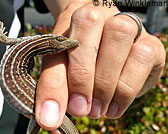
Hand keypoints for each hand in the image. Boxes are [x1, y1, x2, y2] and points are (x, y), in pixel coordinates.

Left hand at [35, 1, 164, 129]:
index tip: (54, 114)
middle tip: (81, 110)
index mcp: (78, 20)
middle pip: (90, 46)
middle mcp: (105, 17)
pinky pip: (142, 61)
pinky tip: (114, 106)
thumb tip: (51, 117)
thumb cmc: (82, 52)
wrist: (108, 40)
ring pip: (119, 48)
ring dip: (106, 87)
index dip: (55, 84)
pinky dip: (127, 90)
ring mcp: (131, 27)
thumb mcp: (63, 63)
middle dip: (82, 83)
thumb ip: (55, 85)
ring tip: (98, 110)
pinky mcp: (151, 44)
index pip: (62, 48)